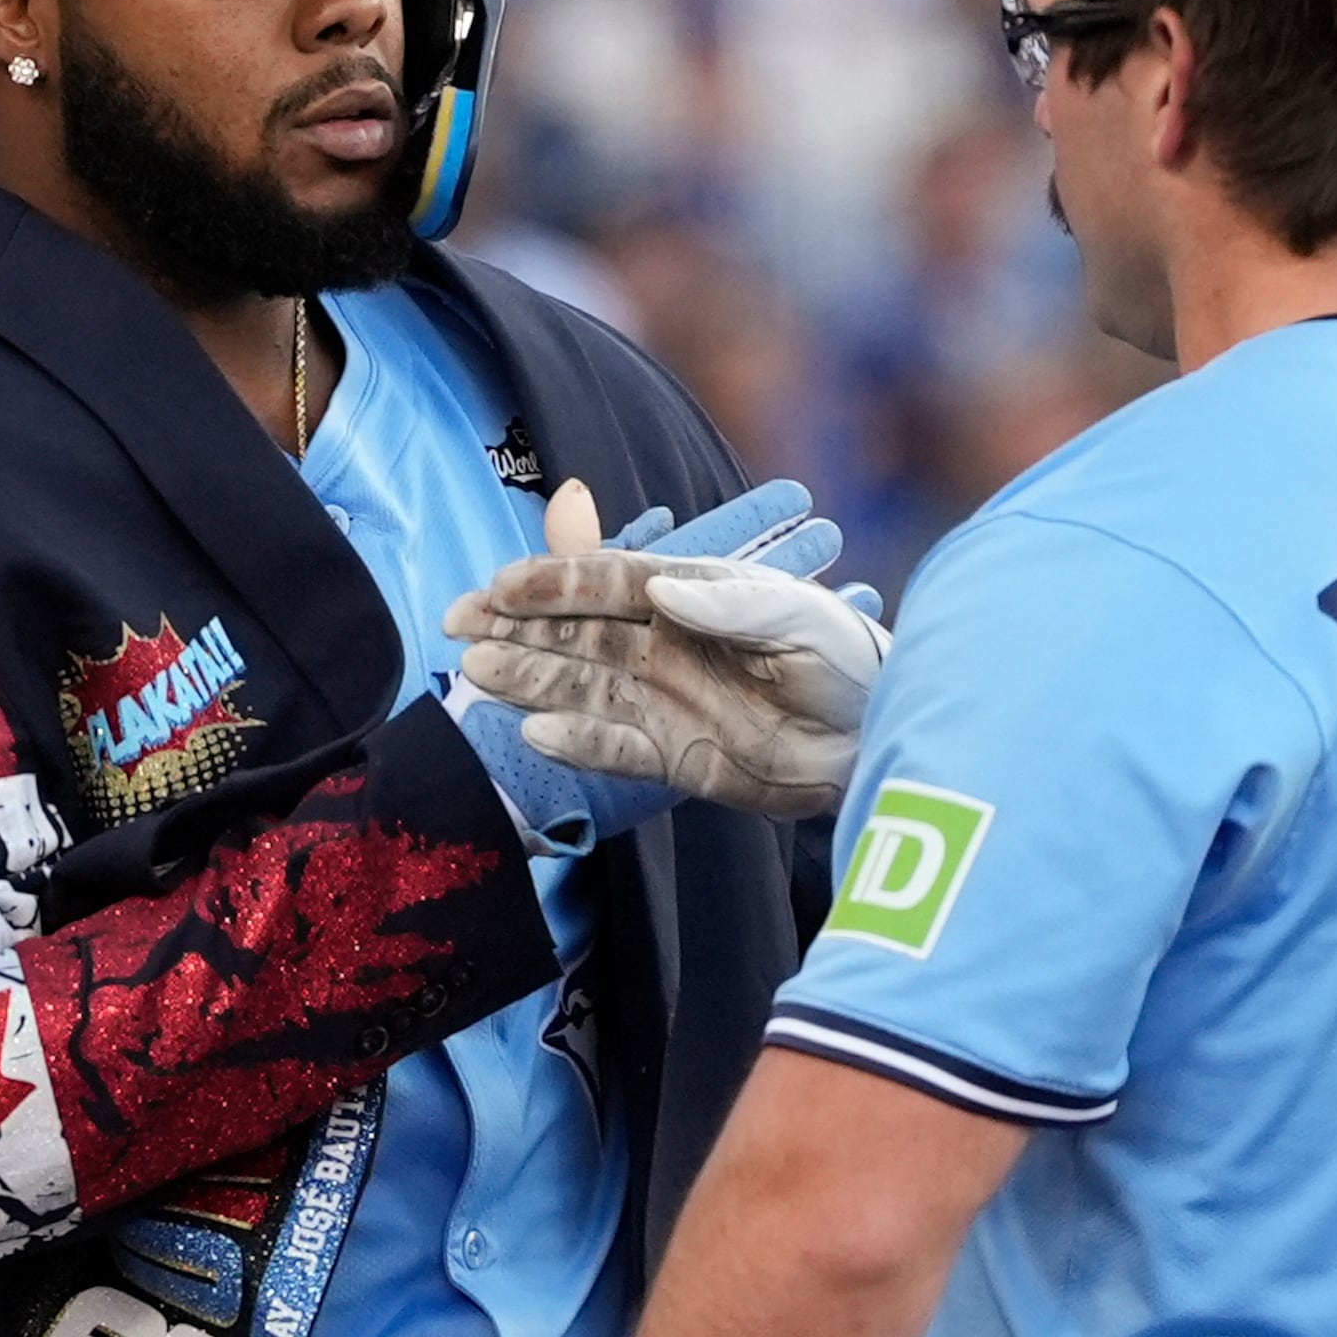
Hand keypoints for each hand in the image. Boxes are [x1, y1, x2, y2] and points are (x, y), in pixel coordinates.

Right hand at [449, 478, 847, 848]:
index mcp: (691, 597)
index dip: (554, 580)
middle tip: (459, 627)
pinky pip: (614, 747)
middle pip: (576, 633)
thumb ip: (731, 603)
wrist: (877, 739)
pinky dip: (578, 742)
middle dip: (516, 628)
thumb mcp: (796, 620)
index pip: (607, 581)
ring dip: (531, 679)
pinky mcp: (675, 756)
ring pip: (582, 687)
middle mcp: (665, 645)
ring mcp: (665, 701)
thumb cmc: (846, 661)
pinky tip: (536, 733)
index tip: (501, 584)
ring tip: (478, 676)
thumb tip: (661, 590)